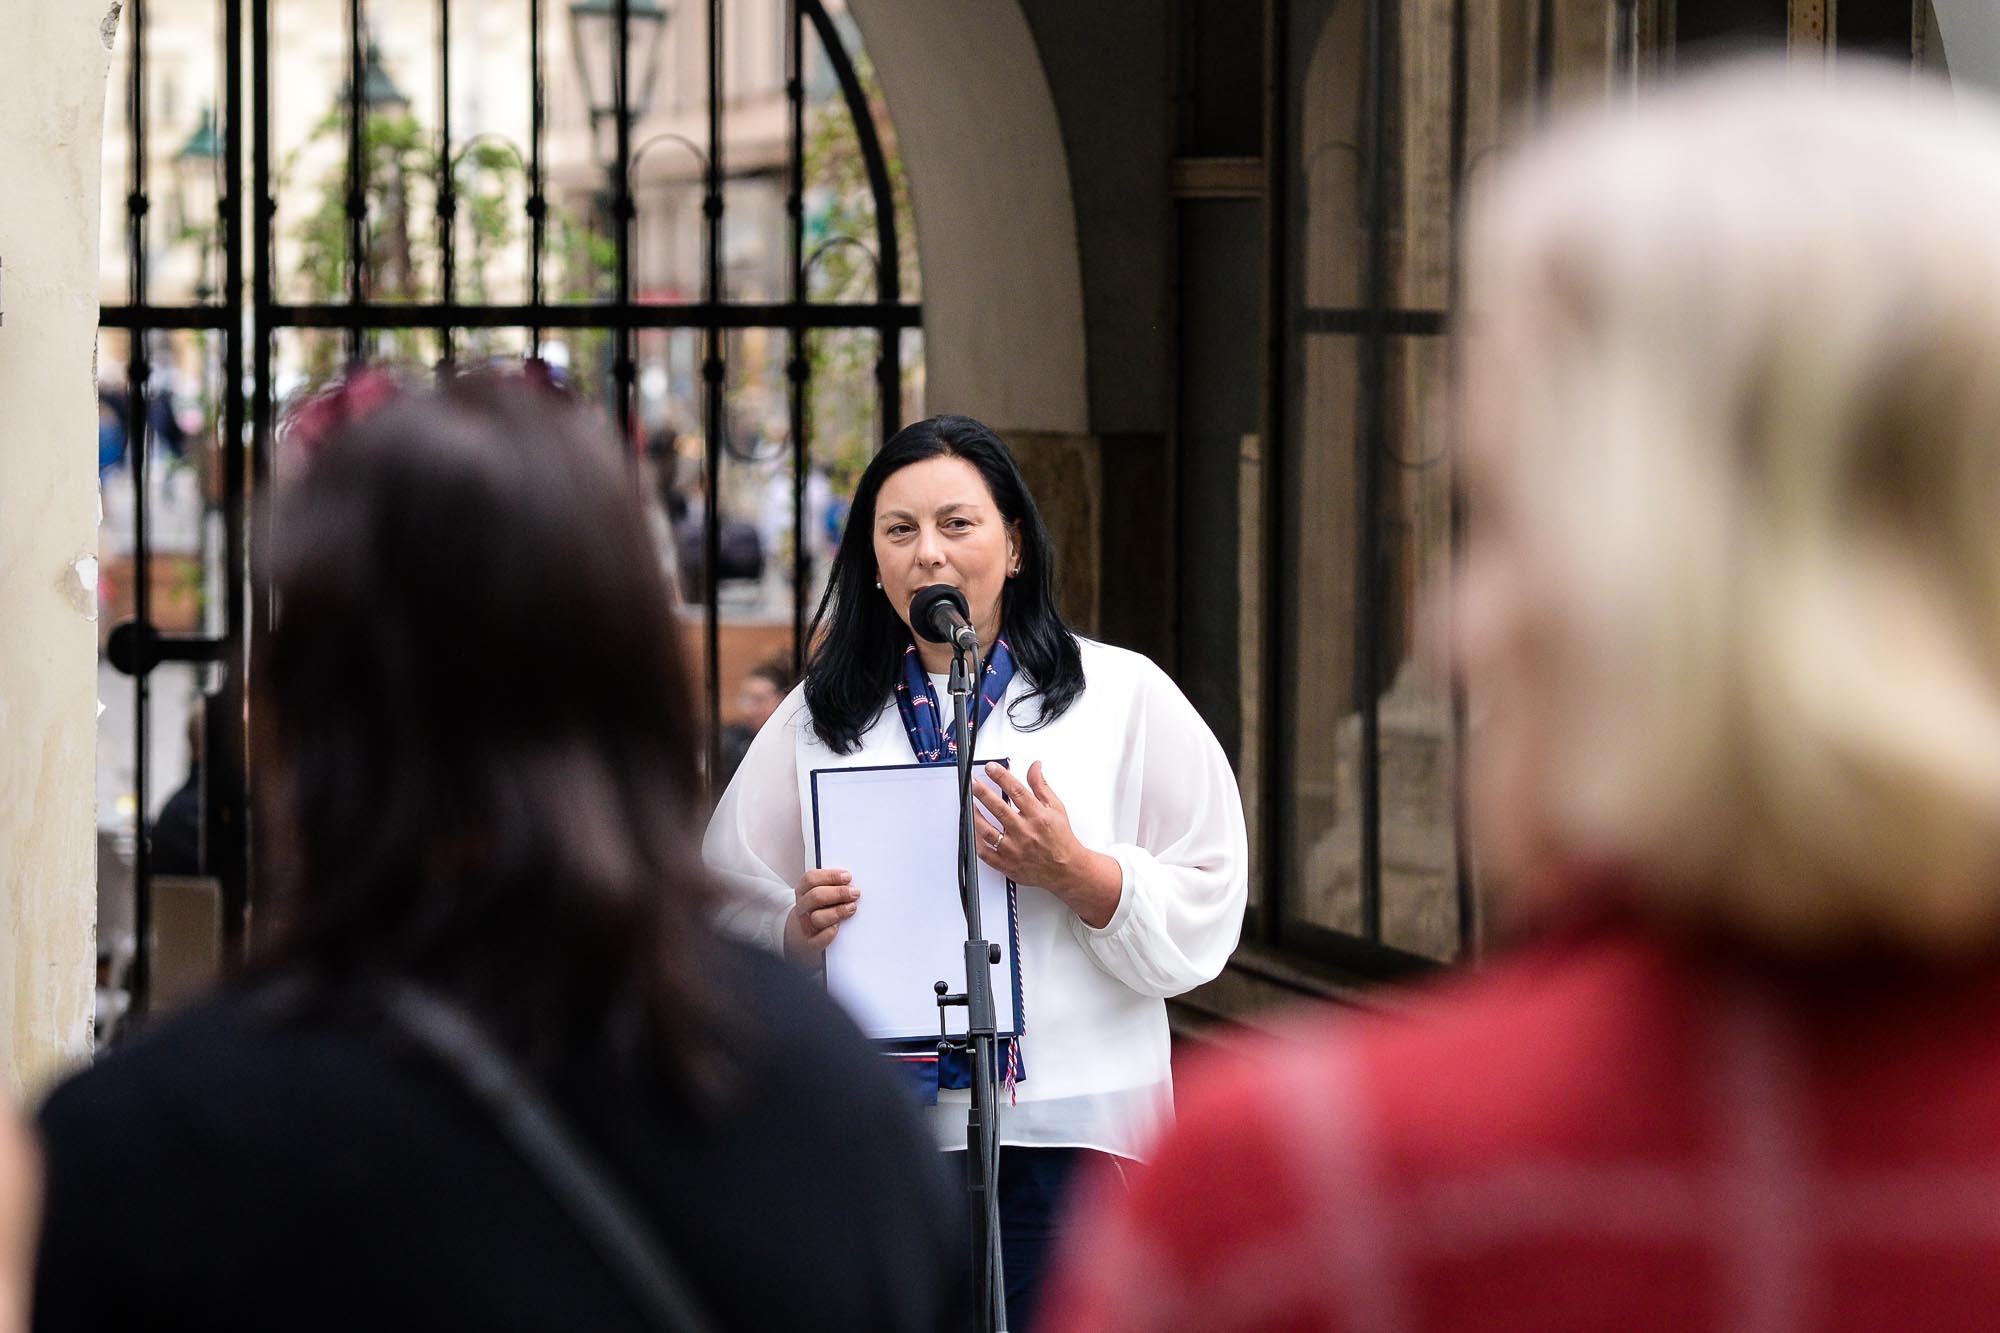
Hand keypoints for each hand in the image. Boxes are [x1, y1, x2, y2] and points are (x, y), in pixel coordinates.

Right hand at [785, 868, 858, 961]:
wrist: (803, 934)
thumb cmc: (818, 909)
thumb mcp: (821, 892)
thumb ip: (833, 885)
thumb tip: (851, 881)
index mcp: (803, 891)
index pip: (811, 879)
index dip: (830, 876)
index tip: (847, 876)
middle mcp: (803, 908)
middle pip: (816, 896)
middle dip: (838, 893)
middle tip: (855, 892)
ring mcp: (806, 925)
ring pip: (817, 917)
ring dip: (837, 911)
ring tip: (852, 907)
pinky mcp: (811, 943)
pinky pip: (817, 940)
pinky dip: (829, 934)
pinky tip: (839, 927)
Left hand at [972, 761, 1122, 927]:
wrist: (1066, 870)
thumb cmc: (1061, 839)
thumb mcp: (1056, 807)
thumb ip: (1041, 786)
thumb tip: (1034, 766)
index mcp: (1038, 816)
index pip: (1016, 791)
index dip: (1001, 777)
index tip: (990, 768)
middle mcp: (1025, 832)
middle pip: (999, 808)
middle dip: (983, 792)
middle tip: (973, 782)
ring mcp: (1014, 849)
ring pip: (988, 830)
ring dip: (975, 815)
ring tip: (969, 804)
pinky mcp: (1007, 864)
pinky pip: (985, 853)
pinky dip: (976, 841)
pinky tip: (971, 830)